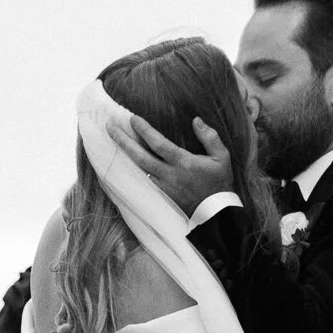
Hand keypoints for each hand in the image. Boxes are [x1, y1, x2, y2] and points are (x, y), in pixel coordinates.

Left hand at [107, 112, 233, 214]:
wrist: (216, 213)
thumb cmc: (219, 183)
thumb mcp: (222, 158)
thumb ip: (210, 137)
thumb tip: (196, 121)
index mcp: (184, 163)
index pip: (159, 144)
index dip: (144, 130)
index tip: (132, 119)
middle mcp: (170, 174)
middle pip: (141, 157)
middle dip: (124, 141)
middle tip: (110, 128)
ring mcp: (164, 186)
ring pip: (140, 168)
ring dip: (125, 153)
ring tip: (114, 140)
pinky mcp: (162, 194)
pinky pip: (144, 178)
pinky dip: (133, 167)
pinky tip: (126, 158)